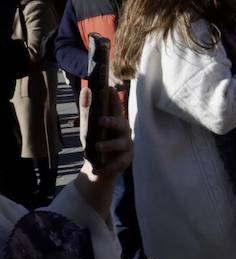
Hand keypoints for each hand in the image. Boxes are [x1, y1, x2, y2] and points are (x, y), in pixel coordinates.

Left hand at [74, 87, 132, 222]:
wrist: (99, 167)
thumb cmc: (96, 143)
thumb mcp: (88, 128)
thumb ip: (87, 111)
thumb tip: (86, 89)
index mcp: (114, 121)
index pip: (115, 107)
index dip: (113, 98)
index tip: (108, 88)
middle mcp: (123, 131)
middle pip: (122, 124)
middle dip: (113, 122)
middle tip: (101, 121)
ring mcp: (126, 146)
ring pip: (121, 144)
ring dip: (109, 145)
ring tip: (96, 147)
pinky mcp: (126, 160)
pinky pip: (118, 162)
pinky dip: (107, 166)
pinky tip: (97, 169)